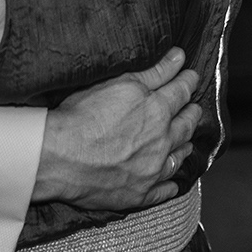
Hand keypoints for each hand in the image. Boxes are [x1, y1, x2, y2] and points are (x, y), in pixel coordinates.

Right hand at [33, 47, 200, 209]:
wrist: (57, 157)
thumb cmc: (82, 117)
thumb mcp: (119, 84)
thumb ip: (155, 72)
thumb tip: (179, 57)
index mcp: (158, 110)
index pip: (182, 91)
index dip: (189, 82)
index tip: (192, 77)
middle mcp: (162, 140)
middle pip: (186, 124)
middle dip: (192, 113)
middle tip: (194, 108)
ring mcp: (153, 170)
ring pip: (179, 157)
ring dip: (185, 146)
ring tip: (187, 141)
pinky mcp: (140, 194)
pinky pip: (164, 191)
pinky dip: (170, 185)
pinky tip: (173, 183)